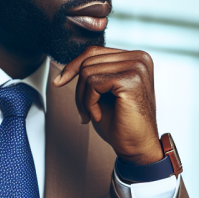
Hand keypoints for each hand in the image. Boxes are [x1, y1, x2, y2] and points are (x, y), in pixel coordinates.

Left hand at [53, 46, 162, 165]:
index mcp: (136, 57)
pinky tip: (98, 115)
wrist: (137, 146)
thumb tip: (68, 63)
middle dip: (79, 88)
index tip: (59, 82)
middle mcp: (140, 58)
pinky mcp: (130, 79)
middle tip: (83, 111)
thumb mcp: (105, 91)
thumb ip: (96, 71)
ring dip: (83, 98)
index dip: (73, 66)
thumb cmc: (122, 122)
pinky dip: (89, 102)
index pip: (95, 51)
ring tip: (91, 114)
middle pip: (89, 61)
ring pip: (88, 71)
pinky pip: (93, 83)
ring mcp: (137, 67)